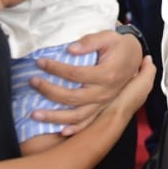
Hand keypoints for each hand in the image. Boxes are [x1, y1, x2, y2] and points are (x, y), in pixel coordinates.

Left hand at [30, 29, 149, 134]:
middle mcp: (104, 93)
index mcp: (106, 75)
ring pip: (77, 116)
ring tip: (34, 114)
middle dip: (49, 91)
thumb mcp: (109, 37)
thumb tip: (70, 49)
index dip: (56, 68)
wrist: (135, 58)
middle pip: (72, 97)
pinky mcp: (102, 109)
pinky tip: (60, 131)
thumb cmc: (119, 46)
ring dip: (55, 117)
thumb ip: (90, 41)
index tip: (40, 62)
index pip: (75, 74)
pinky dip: (74, 129)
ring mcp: (103, 104)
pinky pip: (87, 123)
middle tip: (32, 82)